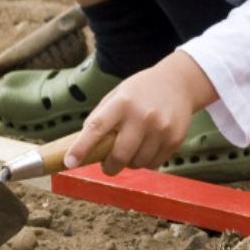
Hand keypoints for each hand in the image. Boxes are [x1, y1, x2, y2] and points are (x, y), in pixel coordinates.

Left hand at [66, 52, 213, 173]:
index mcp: (122, 103)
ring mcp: (160, 129)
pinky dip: (146, 161)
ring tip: (133, 149)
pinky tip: (148, 147)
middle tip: (107, 165)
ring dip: (130, 163)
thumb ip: (101, 117)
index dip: (82, 147)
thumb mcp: (117, 95)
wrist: (179, 83)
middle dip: (109, 167)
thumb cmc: (142, 91)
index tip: (70, 162)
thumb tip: (83, 146)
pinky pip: (154, 164)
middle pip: (119, 155)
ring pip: (137, 163)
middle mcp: (142, 116)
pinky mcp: (174, 139)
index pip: (97, 128)